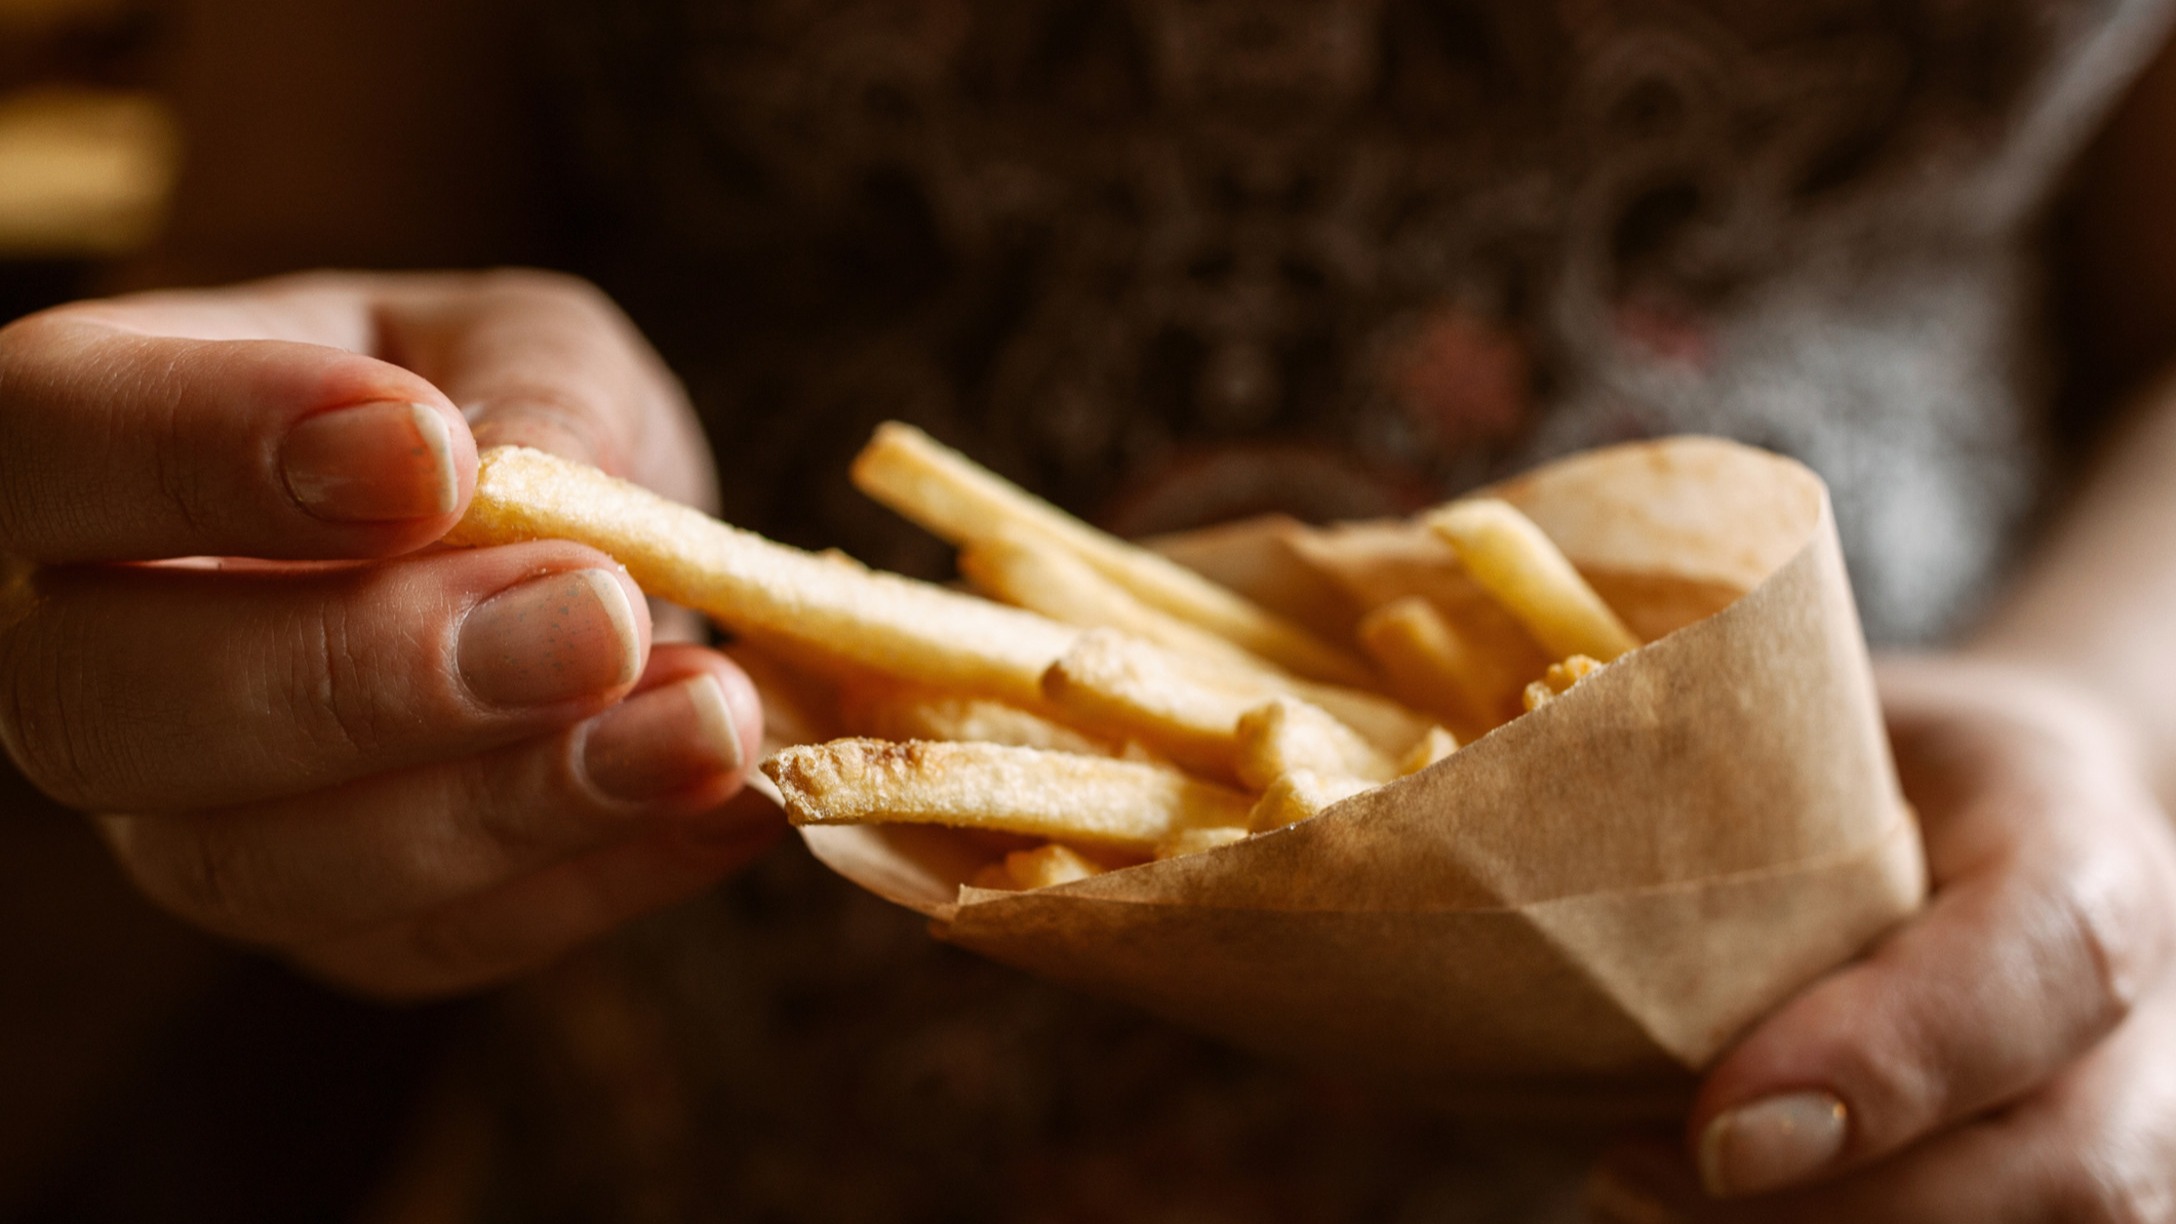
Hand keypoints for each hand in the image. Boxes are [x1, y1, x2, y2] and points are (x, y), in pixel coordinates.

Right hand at [0, 270, 778, 998]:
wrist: (560, 549)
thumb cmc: (502, 408)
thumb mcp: (532, 341)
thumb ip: (529, 390)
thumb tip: (521, 483)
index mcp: (91, 438)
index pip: (52, 438)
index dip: (208, 452)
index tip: (427, 456)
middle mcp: (88, 650)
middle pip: (110, 704)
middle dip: (371, 672)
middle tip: (599, 616)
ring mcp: (188, 816)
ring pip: (265, 865)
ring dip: (507, 803)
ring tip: (707, 722)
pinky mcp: (333, 925)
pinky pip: (427, 941)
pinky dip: (595, 878)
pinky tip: (731, 800)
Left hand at [1589, 656, 2175, 1221]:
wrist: (1999, 825)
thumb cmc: (1880, 767)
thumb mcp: (1823, 721)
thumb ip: (1728, 770)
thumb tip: (1533, 789)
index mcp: (2087, 847)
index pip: (2049, 958)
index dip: (1893, 1060)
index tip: (1719, 1126)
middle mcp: (2155, 1012)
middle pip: (2069, 1169)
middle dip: (1842, 1214)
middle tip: (1627, 1178)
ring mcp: (2141, 1125)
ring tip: (1642, 1199)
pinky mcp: (2077, 1187)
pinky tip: (1700, 1218)